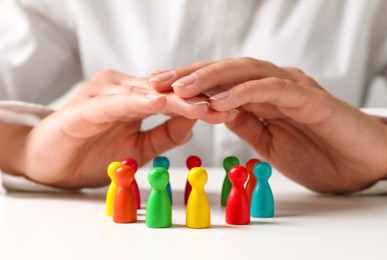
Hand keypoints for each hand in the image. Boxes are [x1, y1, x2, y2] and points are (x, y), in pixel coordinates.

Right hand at [21, 70, 235, 188]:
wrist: (46, 162)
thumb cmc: (92, 153)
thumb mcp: (139, 148)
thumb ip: (165, 134)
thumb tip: (195, 122)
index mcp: (135, 97)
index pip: (175, 98)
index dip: (203, 104)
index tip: (232, 111)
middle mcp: (121, 88)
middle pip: (166, 92)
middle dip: (198, 101)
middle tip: (229, 106)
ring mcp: (102, 94)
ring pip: (146, 94)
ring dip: (176, 100)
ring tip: (203, 106)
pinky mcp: (84, 107)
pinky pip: (115, 103)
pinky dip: (137, 102)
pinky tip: (158, 102)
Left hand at [150, 58, 386, 192]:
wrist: (363, 163)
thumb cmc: (320, 153)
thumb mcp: (268, 142)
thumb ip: (245, 123)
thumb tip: (215, 112)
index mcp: (262, 96)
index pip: (219, 83)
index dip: (188, 84)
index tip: (157, 89)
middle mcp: (273, 84)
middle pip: (224, 71)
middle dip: (189, 74)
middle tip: (156, 80)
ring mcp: (291, 87)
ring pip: (244, 72)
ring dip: (210, 78)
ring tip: (180, 87)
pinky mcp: (308, 97)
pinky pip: (269, 89)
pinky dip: (243, 92)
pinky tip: (218, 102)